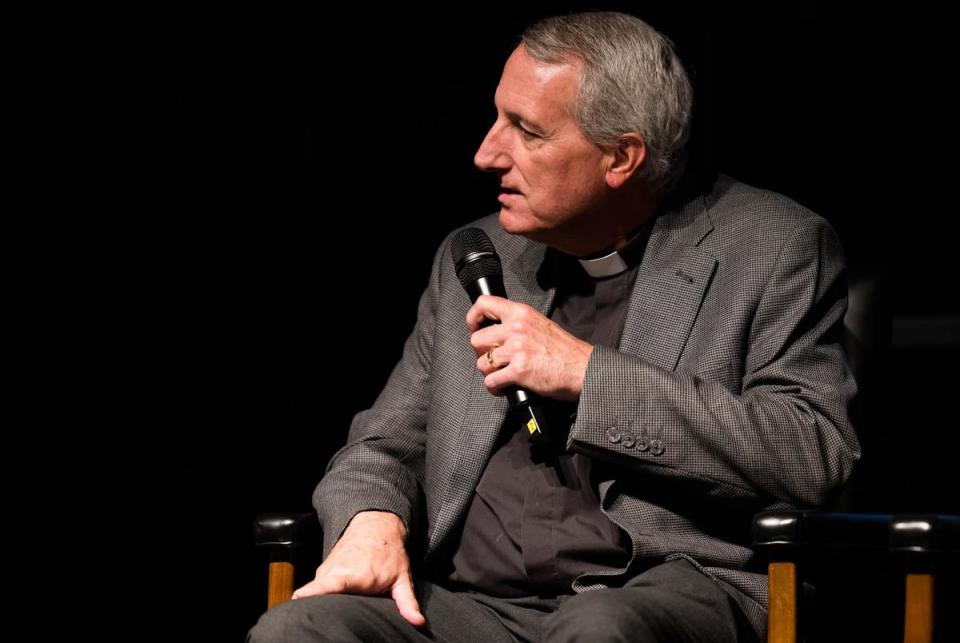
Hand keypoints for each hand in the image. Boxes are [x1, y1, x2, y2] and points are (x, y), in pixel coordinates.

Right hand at [292, 511, 424, 627]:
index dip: (312, 595)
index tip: (303, 604)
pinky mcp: (322, 571)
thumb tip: (418, 622)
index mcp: (355, 576)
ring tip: (325, 614)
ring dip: (318, 603)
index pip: (326, 586)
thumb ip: (407, 602)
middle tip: (322, 622)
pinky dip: (320, 596)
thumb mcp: (402, 577)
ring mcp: (326, 570)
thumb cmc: (389, 552)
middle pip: (316, 597)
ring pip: (315, 593)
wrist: (376, 524)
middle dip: (317, 610)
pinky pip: (317, 587)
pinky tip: (328, 603)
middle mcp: (336, 572)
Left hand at [467, 295, 592, 400]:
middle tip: (494, 359)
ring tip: (500, 375)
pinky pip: (491, 381)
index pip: (484, 304)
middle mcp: (516, 328)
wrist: (583, 368)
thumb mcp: (540, 324)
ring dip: (489, 372)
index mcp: (521, 313)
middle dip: (482, 353)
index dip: (473, 318)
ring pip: (482, 362)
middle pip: (476, 340)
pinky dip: (494, 388)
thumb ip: (518, 323)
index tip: (475, 328)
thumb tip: (497, 331)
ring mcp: (517, 349)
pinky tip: (503, 387)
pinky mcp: (519, 371)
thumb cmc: (566, 350)